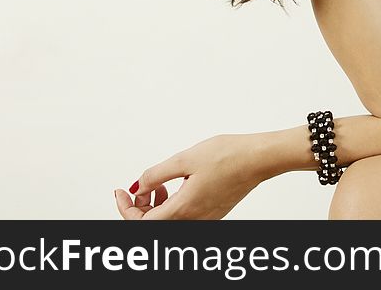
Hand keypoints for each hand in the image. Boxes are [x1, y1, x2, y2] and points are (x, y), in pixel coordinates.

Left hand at [114, 134, 264, 219]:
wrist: (260, 159)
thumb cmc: (230, 156)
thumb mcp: (185, 158)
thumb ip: (156, 174)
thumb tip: (140, 186)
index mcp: (184, 209)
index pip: (141, 222)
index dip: (125, 208)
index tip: (121, 192)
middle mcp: (194, 220)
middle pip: (154, 225)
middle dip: (140, 207)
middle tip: (139, 186)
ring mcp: (206, 219)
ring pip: (170, 222)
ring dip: (157, 206)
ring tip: (161, 183)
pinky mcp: (214, 213)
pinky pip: (185, 216)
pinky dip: (173, 204)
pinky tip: (179, 184)